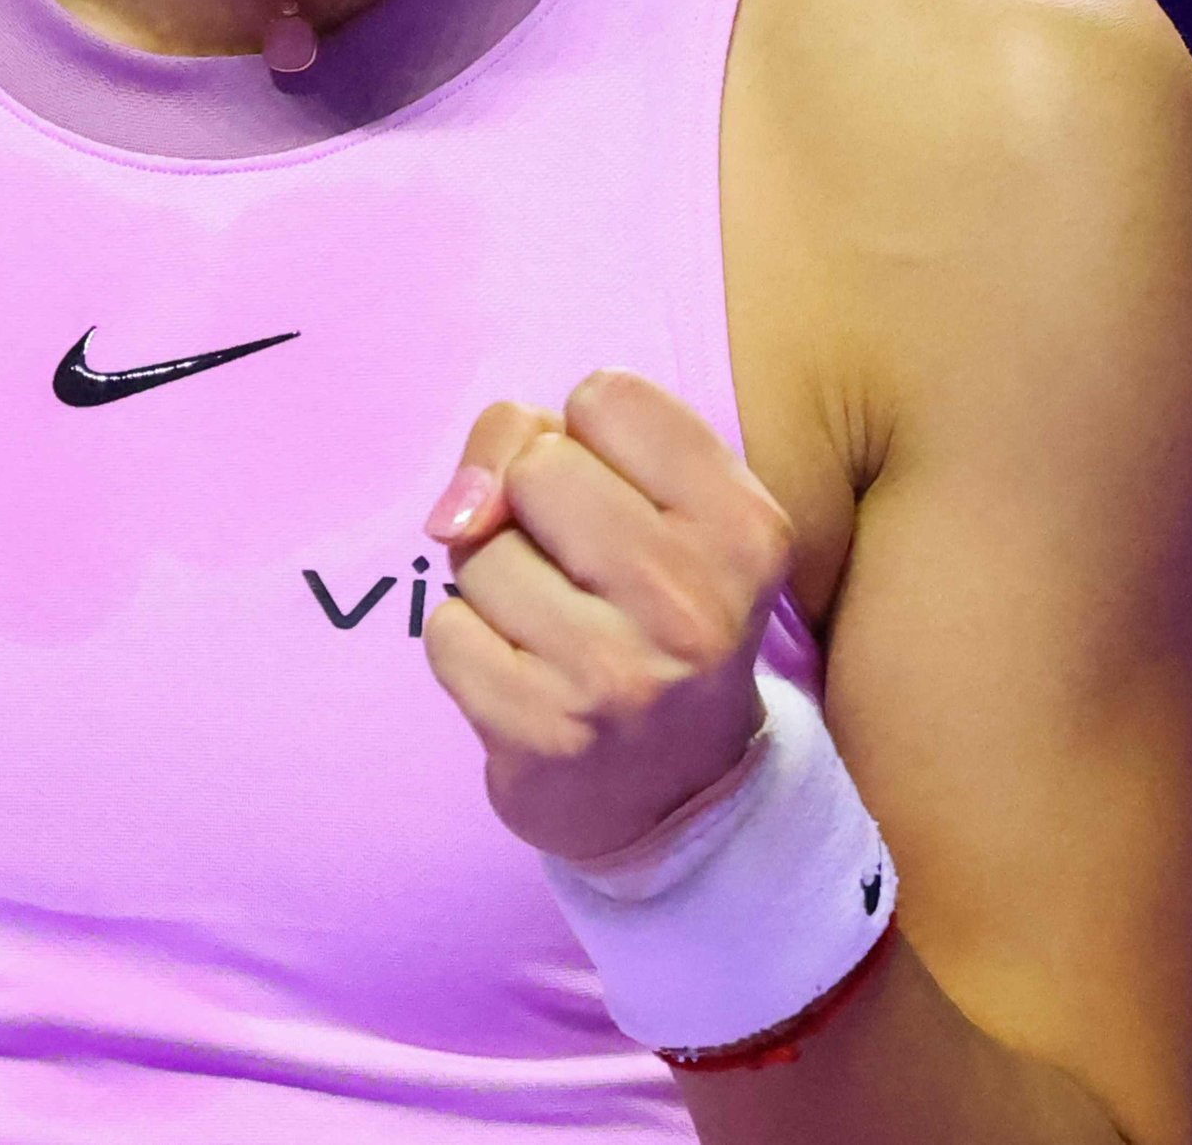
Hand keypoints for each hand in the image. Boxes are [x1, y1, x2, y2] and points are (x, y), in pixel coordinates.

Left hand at [418, 369, 797, 861]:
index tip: (616, 500)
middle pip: (537, 466)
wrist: (679, 796)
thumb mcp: (653, 508)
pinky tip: (523, 677)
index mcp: (744, 527)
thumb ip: (543, 444)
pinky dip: (468, 645)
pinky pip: (447, 630)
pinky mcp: (543, 733)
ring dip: (492, 580)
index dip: (586, 439)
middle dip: (531, 507)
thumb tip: (457, 511)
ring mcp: (617, 674)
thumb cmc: (653, 615)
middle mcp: (694, 602)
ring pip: (478, 548)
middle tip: (576, 572)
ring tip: (551, 628)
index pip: (606, 396)